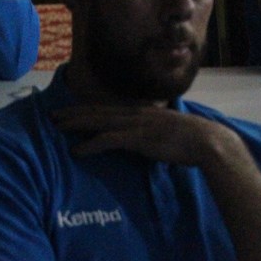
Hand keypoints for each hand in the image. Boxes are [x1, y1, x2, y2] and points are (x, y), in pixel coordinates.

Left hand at [52, 105, 243, 168]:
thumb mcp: (171, 132)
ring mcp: (137, 125)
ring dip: (76, 124)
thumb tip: (150, 140)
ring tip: (57, 126)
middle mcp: (137, 114)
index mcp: (145, 112)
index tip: (72, 110)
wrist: (208, 142)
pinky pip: (108, 140)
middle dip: (75, 112)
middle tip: (53, 115)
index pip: (111, 109)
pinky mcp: (138, 138)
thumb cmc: (194, 141)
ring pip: (99, 121)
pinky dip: (90, 145)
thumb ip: (156, 133)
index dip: (89, 109)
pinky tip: (76, 151)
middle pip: (99, 111)